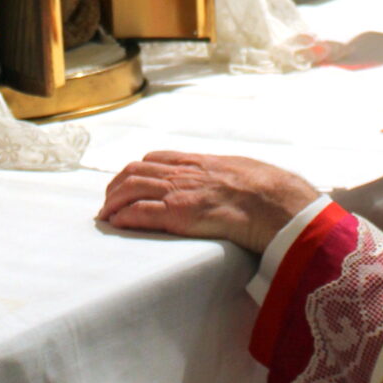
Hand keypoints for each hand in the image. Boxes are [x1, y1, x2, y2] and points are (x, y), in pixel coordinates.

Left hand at [97, 150, 320, 253]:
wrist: (276, 201)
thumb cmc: (266, 190)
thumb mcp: (239, 170)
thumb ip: (221, 174)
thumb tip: (224, 181)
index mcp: (197, 162)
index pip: (154, 159)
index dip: (135, 171)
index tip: (126, 184)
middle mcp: (183, 173)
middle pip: (135, 171)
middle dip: (116, 186)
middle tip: (108, 204)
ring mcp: (180, 192)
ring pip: (132, 188)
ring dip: (113, 201)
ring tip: (106, 216)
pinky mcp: (180, 214)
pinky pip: (142, 211)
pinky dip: (124, 216)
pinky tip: (117, 223)